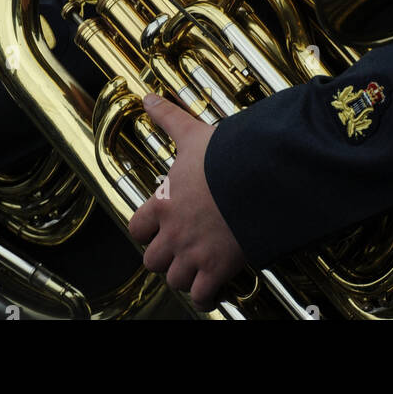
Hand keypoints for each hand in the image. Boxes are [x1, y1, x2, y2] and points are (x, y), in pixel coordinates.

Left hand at [128, 94, 245, 309]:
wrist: (257, 177)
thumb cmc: (223, 156)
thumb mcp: (191, 133)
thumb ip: (167, 117)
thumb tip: (148, 97)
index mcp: (162, 202)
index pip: (135, 229)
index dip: (145, 231)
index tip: (158, 227)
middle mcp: (172, 232)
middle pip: (151, 261)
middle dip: (164, 258)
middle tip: (180, 250)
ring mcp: (193, 253)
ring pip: (174, 280)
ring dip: (184, 277)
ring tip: (197, 267)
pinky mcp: (216, 268)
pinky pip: (202, 297)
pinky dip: (206, 296)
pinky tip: (214, 286)